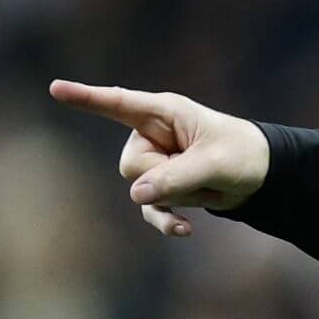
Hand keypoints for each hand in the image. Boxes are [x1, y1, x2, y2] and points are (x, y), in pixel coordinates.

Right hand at [47, 80, 271, 238]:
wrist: (263, 177)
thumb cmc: (243, 154)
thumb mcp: (215, 163)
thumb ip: (176, 176)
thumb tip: (136, 194)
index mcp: (163, 113)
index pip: (117, 103)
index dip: (86, 97)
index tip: (55, 88)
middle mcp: (152, 136)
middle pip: (130, 165)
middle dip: (164, 177)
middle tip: (200, 169)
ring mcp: (155, 164)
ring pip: (140, 191)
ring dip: (177, 196)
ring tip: (207, 185)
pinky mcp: (162, 188)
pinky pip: (151, 209)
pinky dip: (167, 220)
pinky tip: (186, 230)